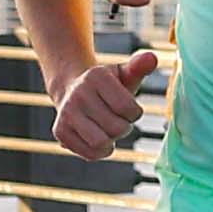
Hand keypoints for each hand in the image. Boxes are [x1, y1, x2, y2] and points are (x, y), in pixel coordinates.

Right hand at [40, 44, 157, 172]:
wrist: (72, 90)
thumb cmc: (106, 86)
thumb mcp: (123, 73)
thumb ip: (139, 67)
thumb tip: (152, 58)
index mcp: (96, 76)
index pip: (129, 109)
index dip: (134, 113)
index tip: (127, 107)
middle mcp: (78, 94)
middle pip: (117, 128)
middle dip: (123, 127)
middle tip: (115, 118)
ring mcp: (66, 113)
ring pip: (101, 143)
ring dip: (111, 140)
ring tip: (106, 129)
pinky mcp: (60, 131)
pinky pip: (90, 154)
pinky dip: (99, 151)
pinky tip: (95, 137)